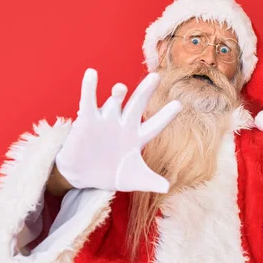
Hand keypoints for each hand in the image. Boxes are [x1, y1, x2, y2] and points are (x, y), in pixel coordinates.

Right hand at [55, 69, 181, 192]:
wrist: (84, 177)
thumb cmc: (111, 174)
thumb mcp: (134, 179)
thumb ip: (150, 182)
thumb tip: (167, 188)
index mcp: (138, 137)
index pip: (155, 124)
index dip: (166, 116)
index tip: (178, 104)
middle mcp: (124, 124)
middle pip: (137, 105)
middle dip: (146, 91)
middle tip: (156, 77)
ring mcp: (106, 120)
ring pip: (114, 102)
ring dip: (117, 94)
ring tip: (121, 87)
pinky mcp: (87, 120)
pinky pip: (88, 101)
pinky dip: (89, 87)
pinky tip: (91, 74)